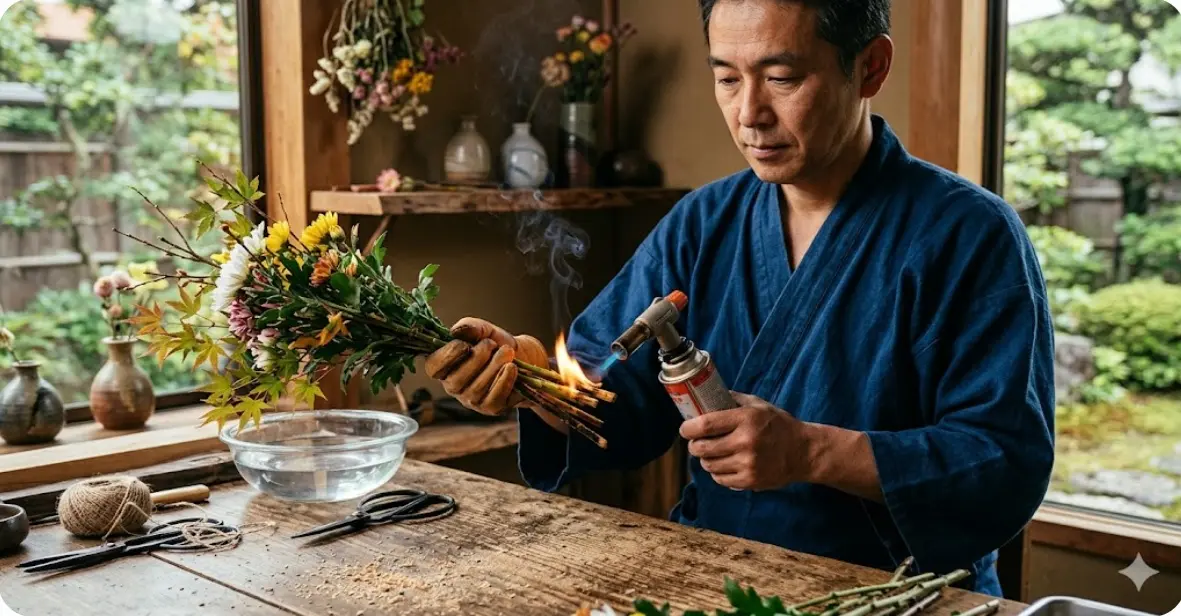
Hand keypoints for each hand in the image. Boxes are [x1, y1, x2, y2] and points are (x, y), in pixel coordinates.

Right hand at [424, 317, 547, 414]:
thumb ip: (469, 327)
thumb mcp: (483, 330)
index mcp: (446, 366)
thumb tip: (457, 331)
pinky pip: (494, 398)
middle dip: (476, 358)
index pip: (433, 368)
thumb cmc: (496, 344)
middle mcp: (455, 386)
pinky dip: (504, 380)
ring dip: (494, 366)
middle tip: (491, 344)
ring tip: (507, 352)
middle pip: (455, 380)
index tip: (464, 344)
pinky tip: (512, 367)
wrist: (523, 356)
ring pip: (477, 389)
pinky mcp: (492, 407)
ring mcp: (472, 400)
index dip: (446, 356)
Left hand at [679, 392, 814, 490]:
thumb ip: (732, 400)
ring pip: (709, 465)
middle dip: (694, 445)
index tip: (685, 428)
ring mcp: (748, 464)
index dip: (688, 428)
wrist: (803, 451)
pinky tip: (724, 464)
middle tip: (696, 442)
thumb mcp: (758, 405)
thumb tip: (704, 397)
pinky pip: (720, 479)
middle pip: (702, 448)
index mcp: (746, 419)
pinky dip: (717, 472)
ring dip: (705, 459)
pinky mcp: (750, 481)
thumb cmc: (778, 425)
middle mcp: (746, 442)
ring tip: (711, 453)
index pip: (705, 425)